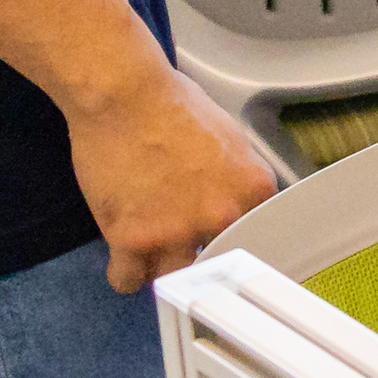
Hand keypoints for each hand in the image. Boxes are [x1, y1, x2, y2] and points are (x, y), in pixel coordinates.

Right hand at [64, 62, 282, 290]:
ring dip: (161, 267)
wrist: (122, 95)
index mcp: (251, 189)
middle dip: (198, 253)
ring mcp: (176, 231)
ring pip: (174, 278)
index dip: (230, 238)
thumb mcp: (230, 136)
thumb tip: (242, 201)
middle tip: (180, 241)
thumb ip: (240, 178)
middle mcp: (221, 215)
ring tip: (150, 251)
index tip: (218, 242)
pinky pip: (129, 281)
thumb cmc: (169, 103)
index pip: (254, 236)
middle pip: (216, 261)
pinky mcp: (132, 239)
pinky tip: (124, 260)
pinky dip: (124, 274)